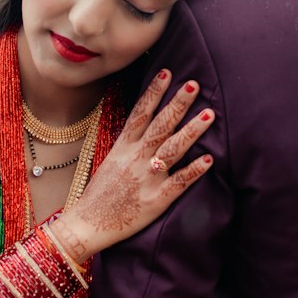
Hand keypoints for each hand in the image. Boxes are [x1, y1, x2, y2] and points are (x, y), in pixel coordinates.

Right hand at [57, 71, 213, 261]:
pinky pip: (178, 182)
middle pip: (160, 125)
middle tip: (194, 84)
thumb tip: (144, 123)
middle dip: (178, 103)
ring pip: (173, 149)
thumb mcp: (111, 159)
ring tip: (209, 114)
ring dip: (192, 130)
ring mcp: (147, 177)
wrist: (87, 224)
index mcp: (124, 147)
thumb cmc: (99, 193)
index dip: (155, 92)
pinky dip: (193, 170)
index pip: (141, 112)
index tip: (168, 72)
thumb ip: (129, 142)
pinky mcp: (157, 199)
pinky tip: (209, 159)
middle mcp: (136, 158)